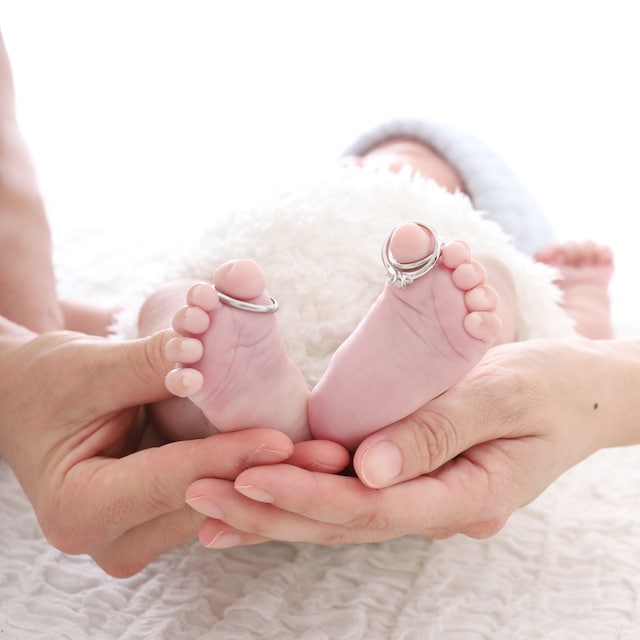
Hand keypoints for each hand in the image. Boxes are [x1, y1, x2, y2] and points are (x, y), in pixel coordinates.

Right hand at [0, 319, 346, 575]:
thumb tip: (201, 352)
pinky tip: (304, 461)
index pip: (167, 482)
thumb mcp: (88, 369)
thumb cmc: (46, 383)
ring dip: (274, 481)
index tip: (282, 441)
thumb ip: (146, 365)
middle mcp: (111, 537)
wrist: (30, 399)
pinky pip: (219, 498)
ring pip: (221, 508)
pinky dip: (257, 477)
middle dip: (269, 478)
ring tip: (330, 459)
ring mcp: (140, 532)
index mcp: (80, 508)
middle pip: (204, 504)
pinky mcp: (162, 516)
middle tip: (331, 458)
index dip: (225, 458)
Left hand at [185, 338, 617, 545]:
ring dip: (270, 510)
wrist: (573, 392)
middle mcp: (431, 506)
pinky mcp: (405, 471)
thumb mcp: (503, 399)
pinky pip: (346, 490)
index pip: (371, 508)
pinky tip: (253, 492)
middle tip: (199, 495)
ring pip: (335, 513)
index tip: (249, 476)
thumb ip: (439, 431)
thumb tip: (370, 468)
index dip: (307, 494)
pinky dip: (297, 492)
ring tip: (206, 506)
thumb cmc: (547, 388)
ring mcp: (416, 494)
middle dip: (268, 510)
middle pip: (340, 520)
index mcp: (461, 497)